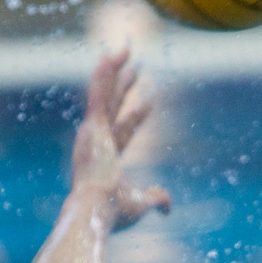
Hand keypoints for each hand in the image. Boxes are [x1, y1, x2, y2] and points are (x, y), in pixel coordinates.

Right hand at [72, 48, 171, 230]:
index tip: (149, 102)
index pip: (125, 131)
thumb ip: (156, 199)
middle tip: (133, 68)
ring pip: (104, 93)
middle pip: (113, 106)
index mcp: (106, 158)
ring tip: (122, 50)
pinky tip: (110, 55)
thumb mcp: (141, 203)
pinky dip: (103, 74)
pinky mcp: (92, 126)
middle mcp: (97, 141)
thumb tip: (168, 207)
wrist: (96, 209)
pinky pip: (98, 93)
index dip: (137, 116)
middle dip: (124, 86)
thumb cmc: (114, 212)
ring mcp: (93, 132)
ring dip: (112, 71)